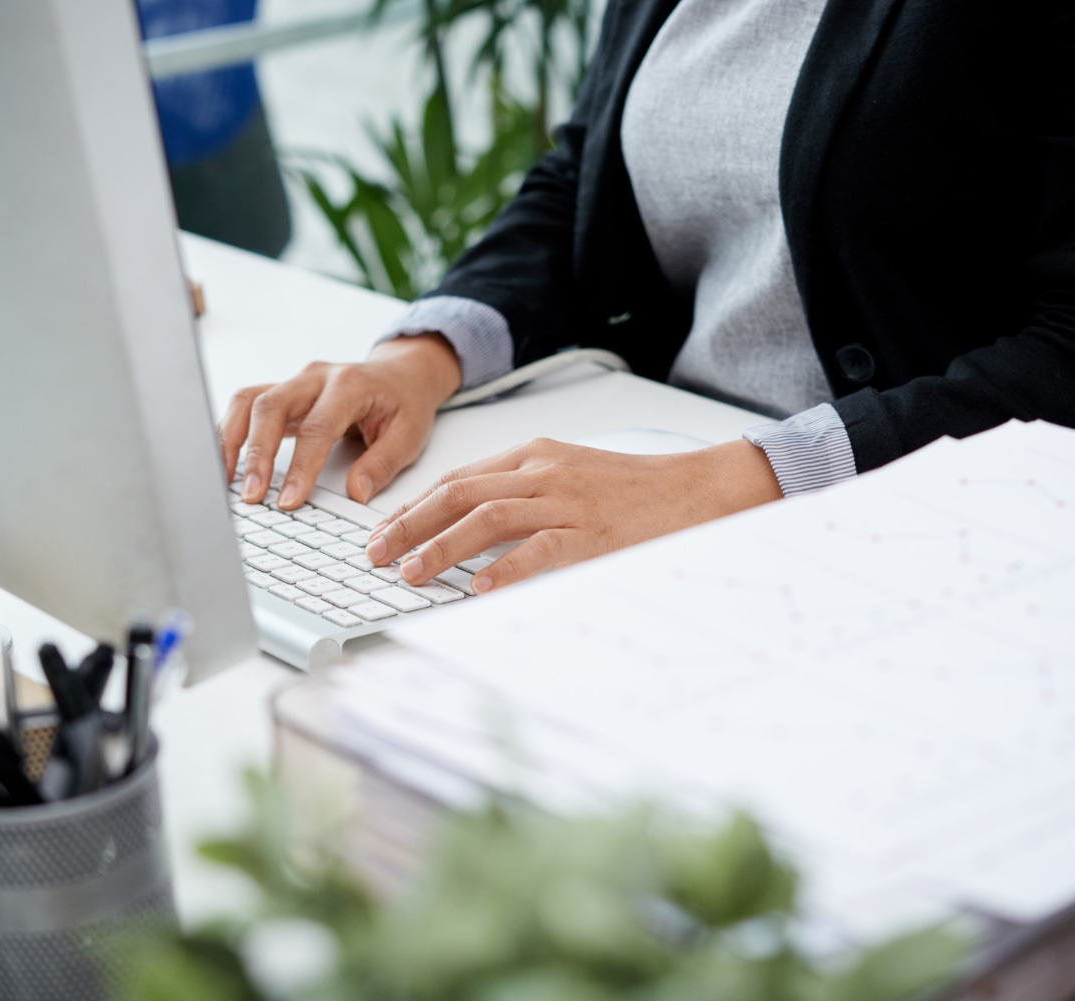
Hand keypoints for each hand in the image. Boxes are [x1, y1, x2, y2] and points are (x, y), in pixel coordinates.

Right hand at [218, 333, 461, 508]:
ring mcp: (295, 382)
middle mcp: (315, 377)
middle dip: (256, 453)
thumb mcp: (410, 434)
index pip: (317, 428)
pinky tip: (227, 463)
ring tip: (225, 480)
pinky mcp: (284, 393)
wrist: (400, 374)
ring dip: (233, 440)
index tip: (288, 500)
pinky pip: (247, 406)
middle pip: (271, 406)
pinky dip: (232, 433)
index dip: (300, 466)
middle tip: (250, 494)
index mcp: (350, 384)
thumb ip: (383, 463)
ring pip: (249, 401)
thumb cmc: (404, 403)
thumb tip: (356, 493)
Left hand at [365, 438, 782, 592]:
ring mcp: (568, 501)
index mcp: (534, 456)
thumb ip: (522, 495)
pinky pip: (541, 549)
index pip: (456, 478)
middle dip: (409, 524)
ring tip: (412, 573)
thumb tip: (469, 531)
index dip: (413, 506)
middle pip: (458, 493)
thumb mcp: (570, 477)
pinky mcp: (594, 533)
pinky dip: (508, 568)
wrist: (699, 489)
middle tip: (375, 555)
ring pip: (488, 517)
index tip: (382, 532)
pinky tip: (481, 588)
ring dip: (442, 546)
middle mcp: (543, 473)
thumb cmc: (635, 490)